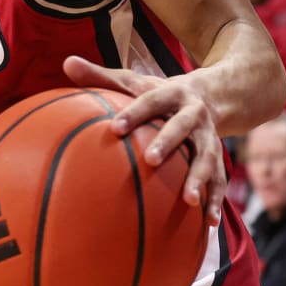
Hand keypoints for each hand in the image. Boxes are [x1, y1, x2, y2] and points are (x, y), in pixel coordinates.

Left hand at [64, 56, 227, 225]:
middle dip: (168, 143)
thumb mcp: (133, 81)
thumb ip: (99, 75)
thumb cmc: (157, 93)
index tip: (114, 128)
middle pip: (182, 127)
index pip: (151, 101)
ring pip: (207, 157)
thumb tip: (66, 62)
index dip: (133, 113)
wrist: (210, 96)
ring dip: (199, 178)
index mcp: (172, 93)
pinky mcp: (218, 158)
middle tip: (151, 160)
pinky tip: (207, 223)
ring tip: (189, 201)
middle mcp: (194, 115)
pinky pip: (219, 181)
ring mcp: (209, 137)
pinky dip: (215, 202)